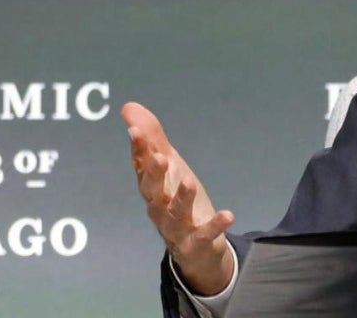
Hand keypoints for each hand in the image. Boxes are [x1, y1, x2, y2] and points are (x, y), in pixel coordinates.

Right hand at [122, 101, 236, 295]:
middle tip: (161, 157)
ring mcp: (176, 227)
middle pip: (152, 191)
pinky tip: (228, 214)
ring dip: (181, 198)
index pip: (141, 167)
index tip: (135, 130)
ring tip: (190, 182)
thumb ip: (152, 138)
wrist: (196, 247)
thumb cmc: (177, 199)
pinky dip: (215, 226)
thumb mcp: (169, 167)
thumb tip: (128, 108)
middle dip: (155, 174)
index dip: (138, 149)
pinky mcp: (196, 242)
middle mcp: (159, 208)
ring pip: (175, 213)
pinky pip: (204, 235)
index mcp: (151, 187)